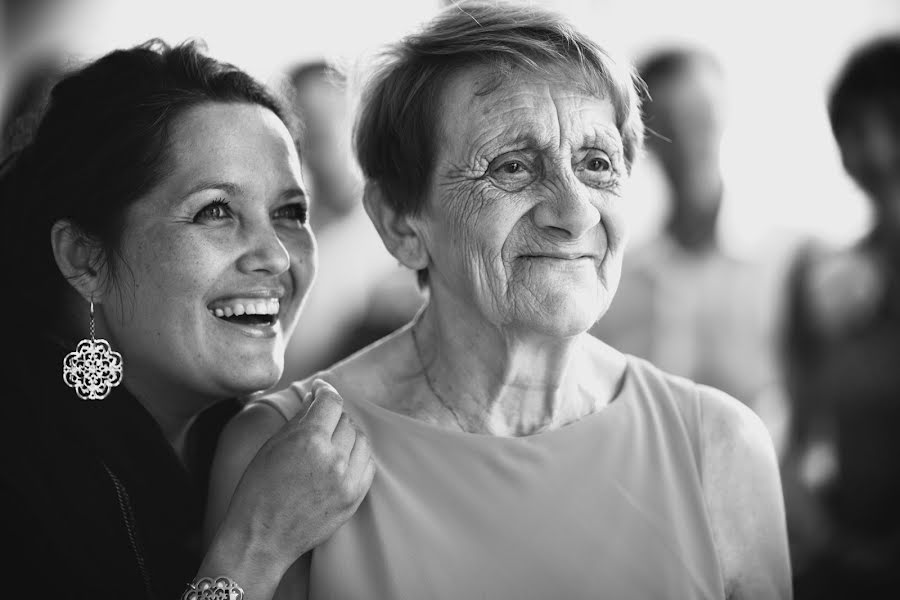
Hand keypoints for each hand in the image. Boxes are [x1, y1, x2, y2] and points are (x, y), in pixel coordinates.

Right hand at [220, 378, 374, 560]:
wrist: (261, 539)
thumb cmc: (258, 491)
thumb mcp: (272, 447)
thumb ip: (299, 419)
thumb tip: (315, 399)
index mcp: (308, 440)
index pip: (331, 401)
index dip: (325, 390)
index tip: (320, 389)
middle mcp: (332, 458)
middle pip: (346, 420)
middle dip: (332, 415)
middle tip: (319, 419)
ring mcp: (347, 480)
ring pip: (361, 440)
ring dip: (348, 434)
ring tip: (331, 438)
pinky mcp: (354, 498)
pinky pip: (368, 464)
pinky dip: (358, 455)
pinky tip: (343, 457)